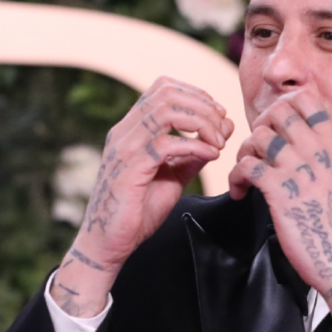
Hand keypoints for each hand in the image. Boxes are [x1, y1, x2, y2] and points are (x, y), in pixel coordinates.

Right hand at [53, 77, 232, 316]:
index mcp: (132, 128)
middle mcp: (125, 131)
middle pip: (167, 92)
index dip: (197, 95)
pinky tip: (210, 156)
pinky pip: (167, 144)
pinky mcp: (130, 168)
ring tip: (217, 142)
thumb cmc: (137, 212)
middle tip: (223, 130)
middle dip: (204, 106)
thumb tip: (219, 135)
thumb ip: (191, 155)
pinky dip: (196, 146)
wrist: (108, 243)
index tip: (218, 118)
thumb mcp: (172, 177)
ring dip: (201, 121)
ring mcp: (125, 147)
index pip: (163, 88)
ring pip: (166, 110)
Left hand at [229, 89, 331, 318]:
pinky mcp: (280, 190)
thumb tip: (289, 129)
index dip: (281, 107)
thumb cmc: (331, 217)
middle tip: (256, 152)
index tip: (274, 130)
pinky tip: (241, 193)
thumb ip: (317, 148)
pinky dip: (236, 178)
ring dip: (243, 154)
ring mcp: (298, 168)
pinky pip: (245, 166)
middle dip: (258, 128)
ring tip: (246, 176)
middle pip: (276, 112)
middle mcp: (316, 149)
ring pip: (257, 137)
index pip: (305, 98)